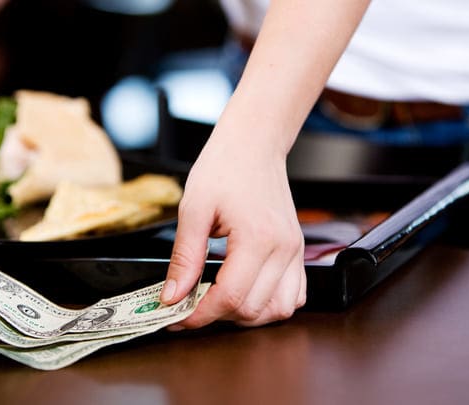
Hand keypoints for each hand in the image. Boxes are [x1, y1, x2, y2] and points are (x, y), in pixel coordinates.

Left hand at [160, 131, 306, 327]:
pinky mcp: (297, 250)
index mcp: (258, 237)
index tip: (177, 317)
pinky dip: (271, 304)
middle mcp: (283, 248)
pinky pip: (294, 295)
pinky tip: (247, 293)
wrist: (253, 144)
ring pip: (278, 310)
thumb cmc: (224, 167)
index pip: (231, 297)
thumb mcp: (193, 209)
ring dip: (247, 315)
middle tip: (189, 306)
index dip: (200, 314)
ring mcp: (295, 251)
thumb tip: (172, 296)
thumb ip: (184, 258)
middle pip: (253, 309)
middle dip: (217, 315)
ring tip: (219, 301)